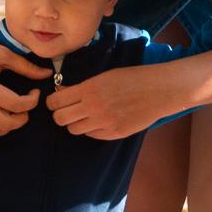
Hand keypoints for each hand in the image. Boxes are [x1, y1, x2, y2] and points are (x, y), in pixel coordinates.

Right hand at [0, 27, 48, 136]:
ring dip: (7, 126)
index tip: (35, 92)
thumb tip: (47, 74)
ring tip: (13, 112)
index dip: (33, 101)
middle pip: (6, 124)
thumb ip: (26, 66)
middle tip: (26, 105)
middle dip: (23, 118)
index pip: (16, 106)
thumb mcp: (2, 54)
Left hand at [45, 64, 174, 140]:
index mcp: (89, 89)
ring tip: (85, 115)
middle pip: (60, 119)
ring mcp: (104, 123)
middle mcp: (94, 108)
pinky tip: (100, 119)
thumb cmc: (132, 78)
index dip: (52, 102)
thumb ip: (82, 87)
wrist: (159, 90)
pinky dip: (92, 129)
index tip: (55, 102)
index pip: (56, 102)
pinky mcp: (114, 134)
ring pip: (74, 129)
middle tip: (67, 110)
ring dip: (76, 122)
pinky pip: (92, 135)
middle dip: (60, 114)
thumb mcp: (104, 76)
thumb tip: (61, 92)